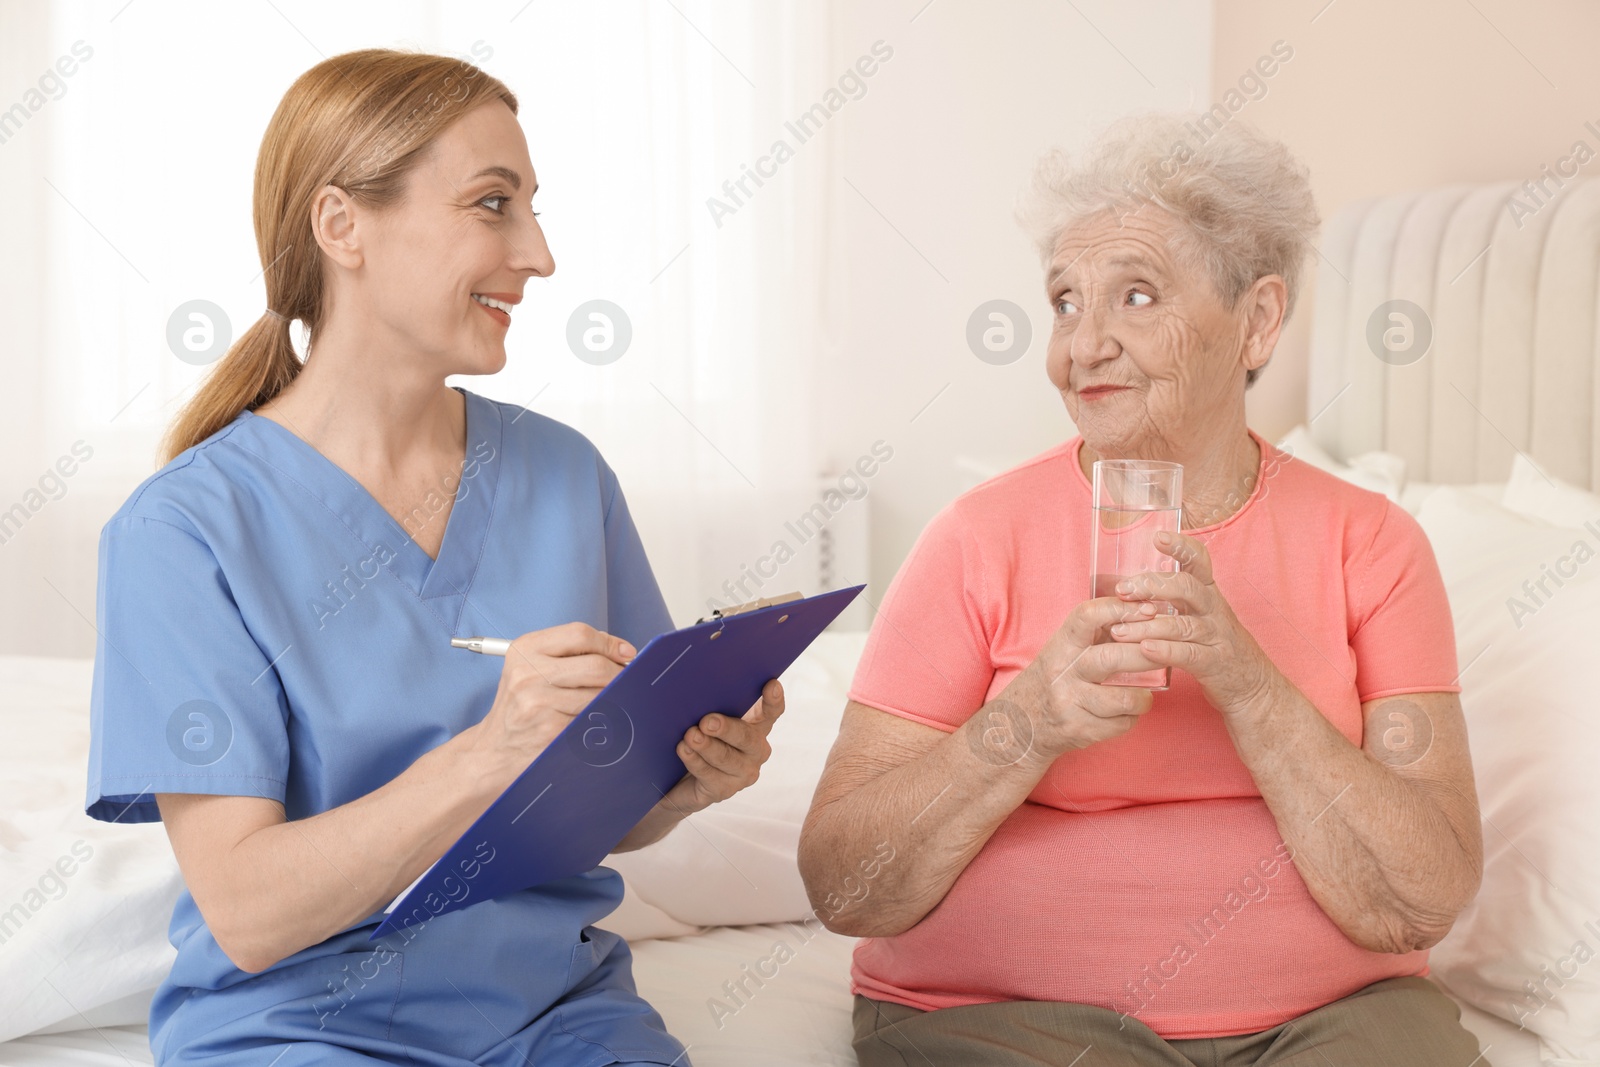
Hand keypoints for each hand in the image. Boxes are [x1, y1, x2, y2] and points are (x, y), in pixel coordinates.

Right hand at [468, 622, 636, 778]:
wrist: (494, 751)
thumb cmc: (522, 706)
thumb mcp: (532, 668)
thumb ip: (570, 653)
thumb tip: (621, 651)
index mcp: (526, 649)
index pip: (580, 634)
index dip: (610, 643)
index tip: (626, 654)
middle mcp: (528, 673)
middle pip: (596, 666)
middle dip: (620, 674)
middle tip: (628, 681)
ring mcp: (538, 703)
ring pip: (599, 695)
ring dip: (615, 700)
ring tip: (614, 703)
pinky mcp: (550, 730)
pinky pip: (593, 719)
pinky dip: (603, 721)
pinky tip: (599, 722)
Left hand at [658, 679, 784, 816]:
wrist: (677, 781)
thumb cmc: (698, 740)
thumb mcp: (707, 721)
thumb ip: (712, 707)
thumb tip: (701, 690)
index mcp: (756, 727)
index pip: (771, 712)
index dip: (773, 700)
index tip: (771, 684)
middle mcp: (755, 750)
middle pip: (747, 737)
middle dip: (727, 728)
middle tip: (707, 721)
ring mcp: (742, 773)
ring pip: (727, 758)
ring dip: (707, 746)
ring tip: (690, 736)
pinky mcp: (724, 790)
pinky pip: (709, 774)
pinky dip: (695, 760)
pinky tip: (684, 750)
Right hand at [996, 596, 1167, 763]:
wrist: (1019, 726)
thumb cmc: (1053, 680)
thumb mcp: (1064, 650)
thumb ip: (1095, 632)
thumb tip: (1143, 608)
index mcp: (1061, 645)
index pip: (1088, 615)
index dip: (1121, 608)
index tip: (1148, 610)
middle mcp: (1062, 671)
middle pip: (1113, 657)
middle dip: (1147, 655)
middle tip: (1165, 655)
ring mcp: (1069, 702)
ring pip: (1124, 698)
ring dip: (1143, 698)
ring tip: (1144, 696)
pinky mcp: (1078, 730)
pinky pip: (1120, 724)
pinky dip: (1130, 719)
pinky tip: (1125, 714)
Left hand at [1104, 530, 1279, 716]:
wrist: (1254, 688)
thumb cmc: (1216, 648)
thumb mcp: (1201, 617)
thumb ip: (1174, 601)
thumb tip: (1131, 587)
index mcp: (1208, 595)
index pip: (1199, 562)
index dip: (1182, 546)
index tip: (1158, 536)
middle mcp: (1215, 611)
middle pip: (1187, 588)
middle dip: (1153, 585)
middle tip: (1123, 590)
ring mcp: (1217, 637)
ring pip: (1182, 625)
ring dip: (1147, 626)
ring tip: (1118, 630)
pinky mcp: (1215, 664)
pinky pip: (1190, 654)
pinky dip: (1166, 651)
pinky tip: (1144, 649)